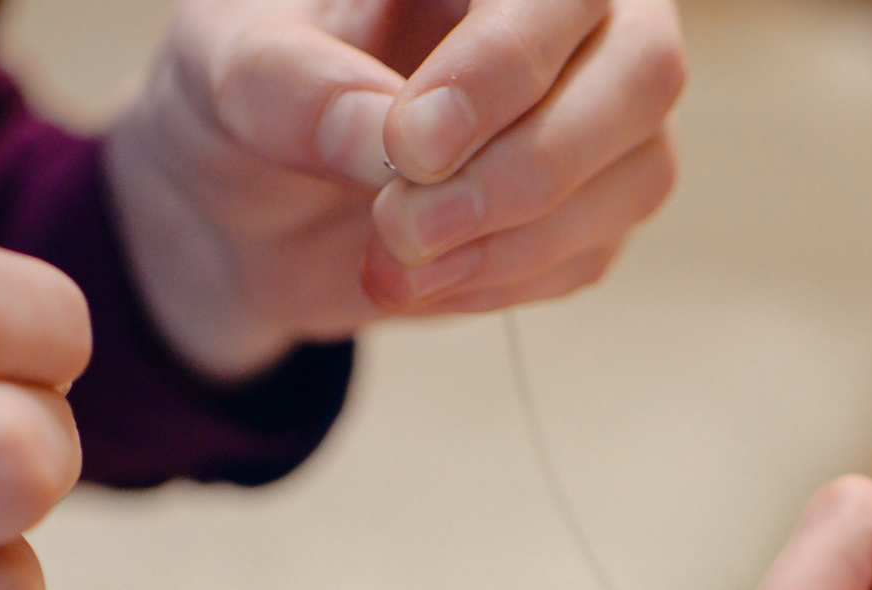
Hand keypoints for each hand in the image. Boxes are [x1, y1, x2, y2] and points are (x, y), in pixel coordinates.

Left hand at [105, 0, 682, 378]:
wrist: (246, 206)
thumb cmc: (245, 98)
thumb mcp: (228, 75)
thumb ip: (299, 90)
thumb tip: (388, 134)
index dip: (502, 66)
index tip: (410, 146)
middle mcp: (568, 15)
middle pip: (644, 72)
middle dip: (529, 166)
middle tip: (407, 224)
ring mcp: (594, 112)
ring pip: (639, 172)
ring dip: (515, 241)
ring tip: (390, 264)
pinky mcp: (589, 207)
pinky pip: (592, 253)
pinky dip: (502, 281)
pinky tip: (417, 281)